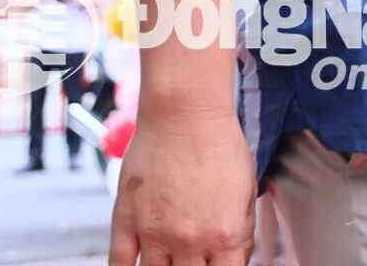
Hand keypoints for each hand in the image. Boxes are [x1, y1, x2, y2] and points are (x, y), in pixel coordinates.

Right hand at [108, 104, 254, 265]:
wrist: (185, 115)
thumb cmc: (219, 145)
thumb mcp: (246, 190)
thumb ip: (240, 231)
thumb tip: (234, 258)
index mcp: (225, 235)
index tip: (220, 265)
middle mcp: (189, 241)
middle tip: (194, 261)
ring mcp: (154, 234)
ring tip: (170, 261)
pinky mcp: (126, 222)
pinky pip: (119, 264)